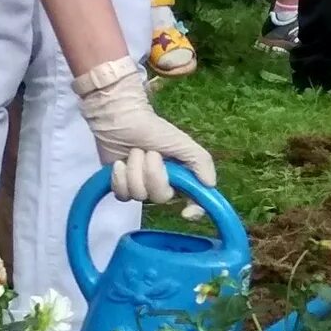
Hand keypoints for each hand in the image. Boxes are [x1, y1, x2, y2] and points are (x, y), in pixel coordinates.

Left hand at [69, 55, 214, 202]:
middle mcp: (163, 185)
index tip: (186, 212)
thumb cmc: (153, 128)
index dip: (194, 210)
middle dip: (152, 174)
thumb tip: (211, 185)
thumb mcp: (182, 142)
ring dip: (134, 171)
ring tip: (134, 152)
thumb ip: (201, 161)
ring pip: (139, 196)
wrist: (121, 118)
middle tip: (149, 153)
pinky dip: (120, 177)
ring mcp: (141, 187)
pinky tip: (120, 163)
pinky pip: (122, 195)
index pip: (194, 201)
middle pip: (161, 197)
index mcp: (181, 176)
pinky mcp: (121, 186)